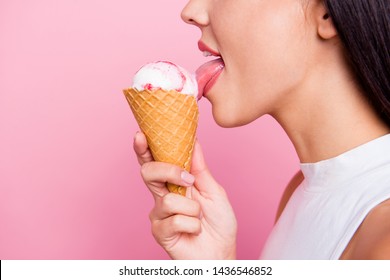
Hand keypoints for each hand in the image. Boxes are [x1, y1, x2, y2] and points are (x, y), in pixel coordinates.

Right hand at [133, 132, 236, 258]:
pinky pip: (174, 220)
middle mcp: (162, 196)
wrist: (221, 252)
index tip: (140, 134)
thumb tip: (194, 142)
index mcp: (173, 184)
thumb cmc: (218, 223)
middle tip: (188, 180)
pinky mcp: (159, 232)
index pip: (155, 162)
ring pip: (168, 200)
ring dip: (192, 209)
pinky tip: (195, 231)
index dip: (144, 149)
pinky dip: (193, 225)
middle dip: (168, 171)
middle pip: (148, 173)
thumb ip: (200, 169)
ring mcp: (159, 215)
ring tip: (199, 218)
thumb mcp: (213, 191)